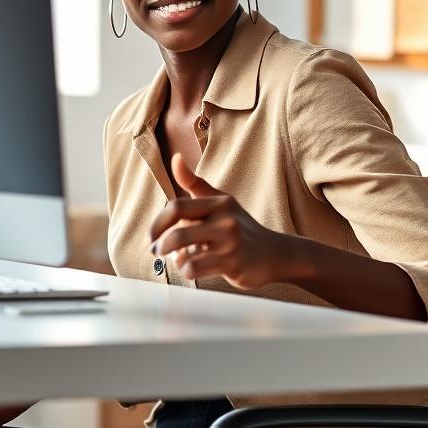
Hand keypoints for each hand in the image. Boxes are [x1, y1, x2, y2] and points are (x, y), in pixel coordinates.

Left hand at [149, 153, 285, 289]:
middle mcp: (226, 220)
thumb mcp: (221, 202)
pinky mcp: (232, 264)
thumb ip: (194, 183)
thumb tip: (175, 158)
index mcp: (220, 202)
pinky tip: (193, 267)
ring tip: (179, 258)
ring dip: (175, 259)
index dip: (158, 223)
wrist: (274, 254)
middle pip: (178, 234)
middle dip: (160, 245)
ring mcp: (230, 243)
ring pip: (184, 255)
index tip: (152, 235)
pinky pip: (195, 269)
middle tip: (156, 250)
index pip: (177, 207)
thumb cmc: (240, 227)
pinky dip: (187, 270)